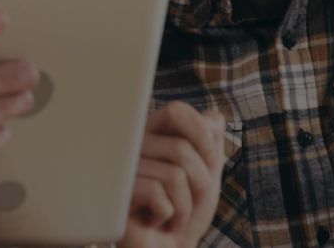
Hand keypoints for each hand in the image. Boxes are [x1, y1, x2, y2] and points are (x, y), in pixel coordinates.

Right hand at [119, 102, 225, 247]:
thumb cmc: (183, 214)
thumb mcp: (205, 177)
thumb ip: (211, 144)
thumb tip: (215, 117)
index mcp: (152, 135)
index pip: (177, 110)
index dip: (201, 135)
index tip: (209, 162)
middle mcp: (133, 147)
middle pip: (182, 149)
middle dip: (200, 183)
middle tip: (189, 201)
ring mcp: (123, 170)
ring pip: (174, 174)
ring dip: (186, 206)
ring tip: (172, 216)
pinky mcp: (118, 193)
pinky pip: (159, 195)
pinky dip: (170, 217)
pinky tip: (155, 222)